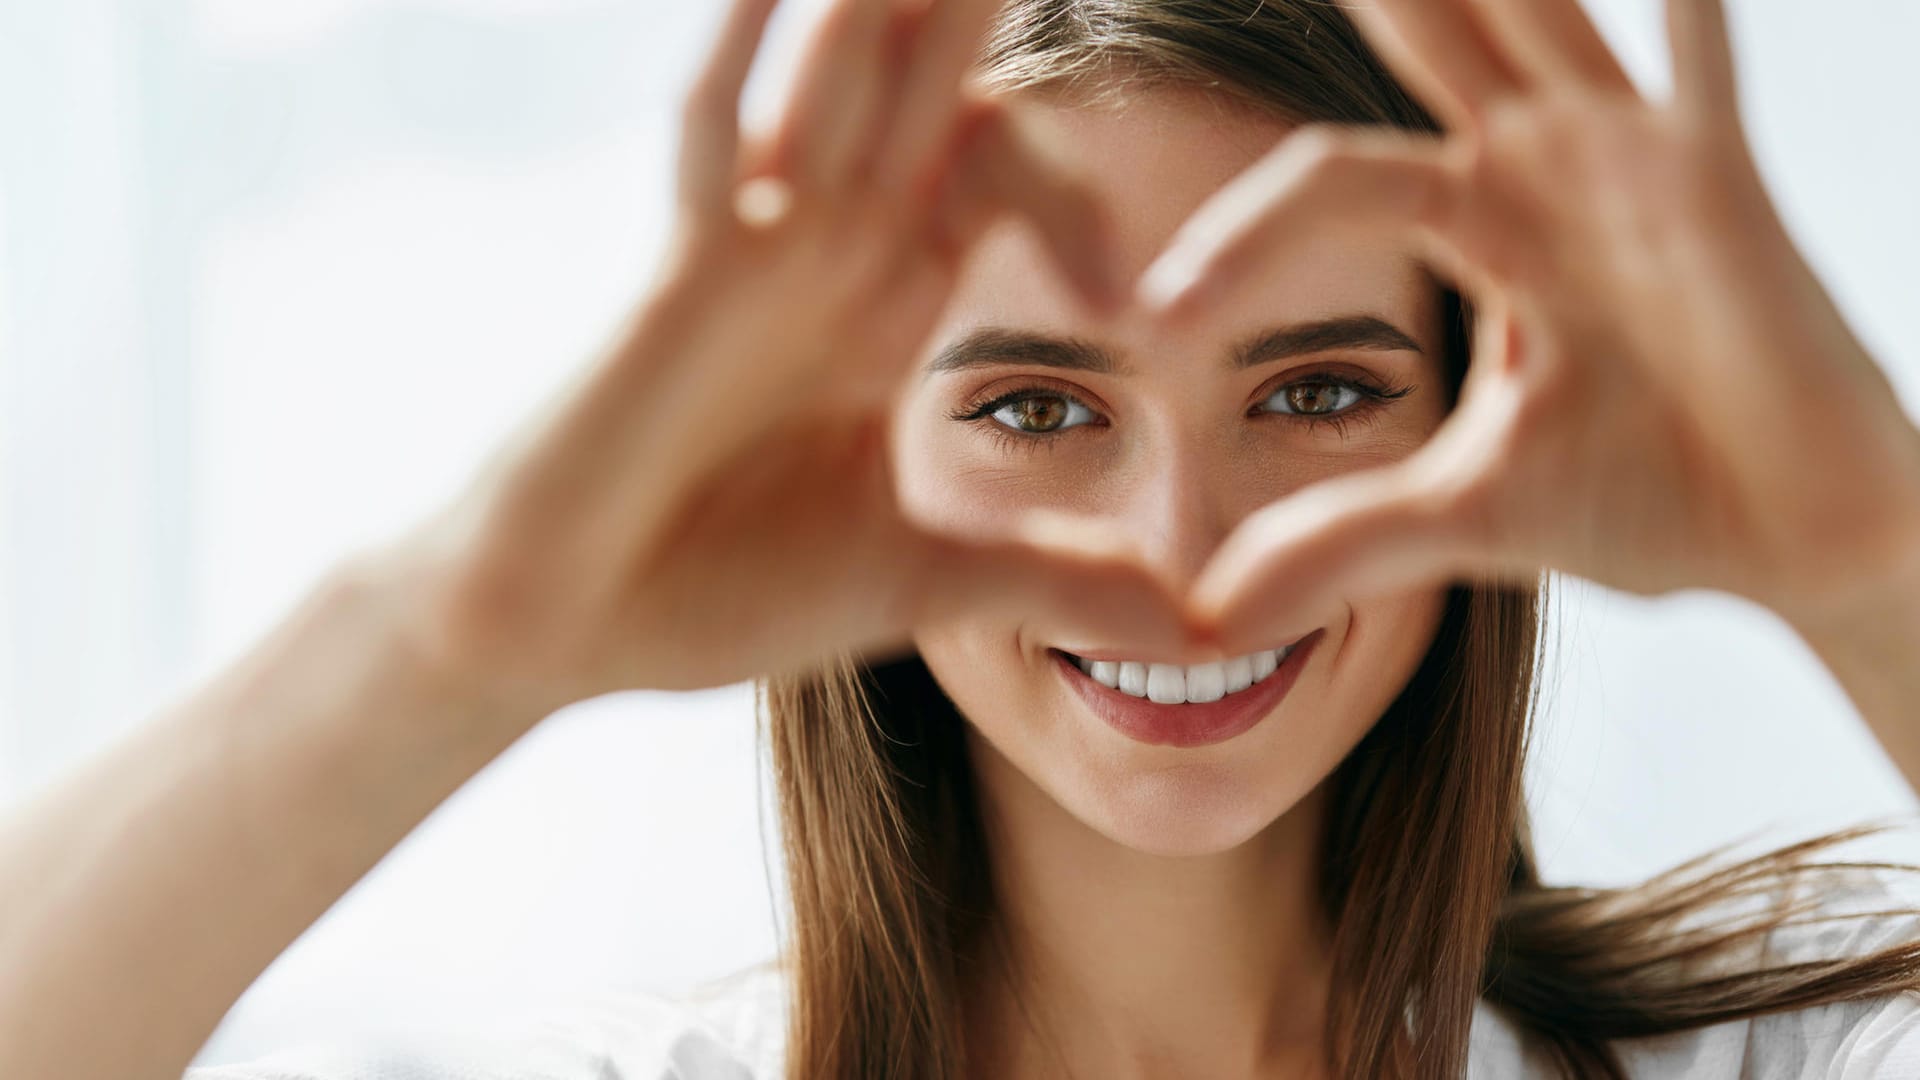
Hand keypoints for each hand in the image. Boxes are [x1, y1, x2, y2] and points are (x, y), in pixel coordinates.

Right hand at [376, 0, 1193, 702]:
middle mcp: (827, 252)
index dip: (1070, 185)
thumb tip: (1191, 628)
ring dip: (885, 2)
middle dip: (973, 10)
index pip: (993, 173)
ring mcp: (753, 250)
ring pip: (835, 79)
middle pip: (922, 89)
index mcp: (885, 307)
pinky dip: (748, 53)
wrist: (568, 629)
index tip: (1127, 294)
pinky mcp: (683, 275)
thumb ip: (1053, 579)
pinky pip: (715, 135)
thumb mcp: (924, 581)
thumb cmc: (718, 592)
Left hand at [1139, 0, 1919, 651]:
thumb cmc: (1650, 500)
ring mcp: (1635, 161)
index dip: (1242, 237)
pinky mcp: (1723, 186)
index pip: (1332, 180)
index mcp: (1480, 222)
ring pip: (1539, 21)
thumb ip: (1340, 541)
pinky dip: (1686, 13)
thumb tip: (1208, 618)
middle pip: (1432, 39)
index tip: (1154, 317)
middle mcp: (1547, 169)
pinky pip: (1700, 71)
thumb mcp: (1464, 516)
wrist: (1796, 541)